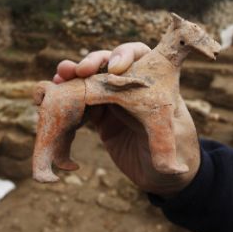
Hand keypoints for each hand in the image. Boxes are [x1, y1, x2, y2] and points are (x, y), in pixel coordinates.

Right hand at [53, 42, 200, 196]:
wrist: (164, 177)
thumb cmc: (179, 153)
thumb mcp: (173, 144)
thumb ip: (163, 144)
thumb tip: (161, 151)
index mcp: (154, 82)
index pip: (141, 56)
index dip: (125, 55)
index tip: (114, 68)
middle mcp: (132, 87)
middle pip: (108, 64)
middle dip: (92, 62)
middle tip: (78, 70)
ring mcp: (114, 102)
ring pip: (90, 81)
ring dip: (73, 76)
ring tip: (59, 76)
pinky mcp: (101, 119)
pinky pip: (81, 104)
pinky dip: (67, 97)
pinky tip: (53, 96)